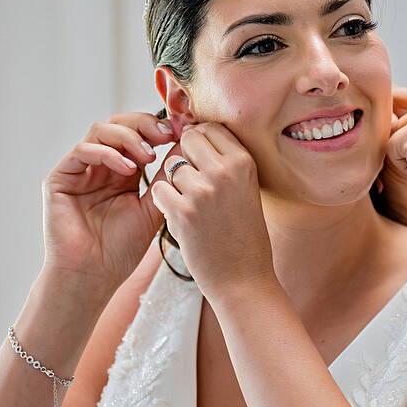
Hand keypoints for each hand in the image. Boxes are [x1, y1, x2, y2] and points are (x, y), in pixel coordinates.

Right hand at [42, 113, 169, 294]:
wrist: (94, 276)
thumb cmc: (122, 249)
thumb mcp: (154, 208)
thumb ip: (166, 179)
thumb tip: (187, 147)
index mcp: (123, 171)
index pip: (139, 134)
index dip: (159, 128)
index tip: (182, 132)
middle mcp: (100, 165)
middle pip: (119, 124)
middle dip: (145, 125)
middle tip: (166, 136)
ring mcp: (79, 170)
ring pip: (100, 130)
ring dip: (128, 138)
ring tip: (148, 157)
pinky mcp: (60, 178)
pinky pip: (82, 151)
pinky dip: (107, 153)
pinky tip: (127, 169)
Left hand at [148, 122, 274, 299]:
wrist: (243, 278)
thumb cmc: (245, 236)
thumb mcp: (247, 191)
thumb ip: (226, 163)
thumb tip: (196, 135)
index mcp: (244, 162)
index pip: (211, 128)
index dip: (201, 142)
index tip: (202, 161)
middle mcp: (224, 171)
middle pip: (188, 140)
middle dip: (185, 158)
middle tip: (194, 183)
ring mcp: (202, 191)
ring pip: (170, 166)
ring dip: (174, 183)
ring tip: (192, 206)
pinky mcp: (182, 211)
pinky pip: (159, 190)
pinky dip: (165, 203)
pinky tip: (181, 217)